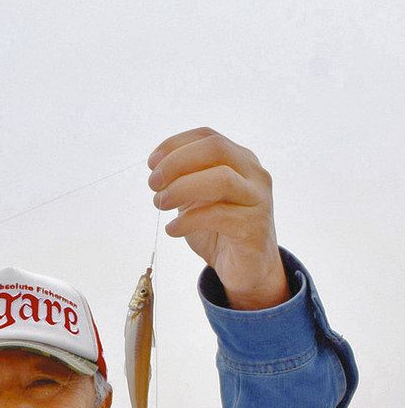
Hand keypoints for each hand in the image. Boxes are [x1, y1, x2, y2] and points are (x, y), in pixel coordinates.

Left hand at [148, 128, 288, 309]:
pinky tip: (172, 229)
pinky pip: (219, 215)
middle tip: (153, 184)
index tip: (151, 163)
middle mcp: (254, 174)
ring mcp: (257, 199)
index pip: (207, 137)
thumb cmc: (219, 232)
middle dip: (177, 162)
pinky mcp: (254, 227)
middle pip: (216, 149)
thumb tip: (157, 170)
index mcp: (240, 161)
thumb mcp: (198, 200)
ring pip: (221, 179)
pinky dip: (188, 220)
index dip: (175, 145)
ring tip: (160, 204)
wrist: (246, 271)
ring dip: (182, 188)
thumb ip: (185, 181)